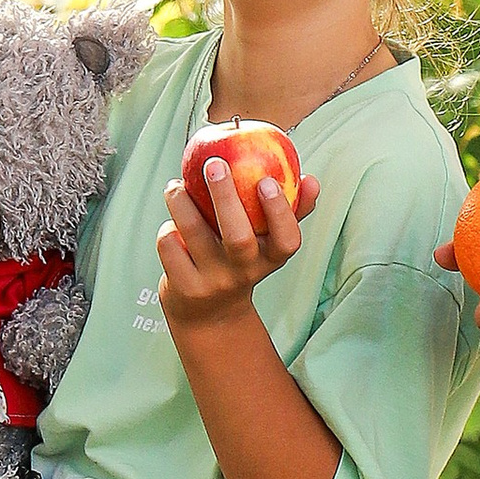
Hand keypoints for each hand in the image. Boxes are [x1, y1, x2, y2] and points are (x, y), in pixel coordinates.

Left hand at [158, 152, 318, 330]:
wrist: (208, 315)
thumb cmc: (242, 262)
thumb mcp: (269, 246)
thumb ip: (290, 213)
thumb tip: (311, 180)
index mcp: (270, 259)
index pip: (287, 241)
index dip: (280, 212)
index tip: (267, 181)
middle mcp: (244, 273)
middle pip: (238, 237)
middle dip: (225, 196)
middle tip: (215, 163)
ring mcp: (213, 281)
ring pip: (193, 232)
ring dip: (181, 201)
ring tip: (177, 186)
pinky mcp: (183, 286)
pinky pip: (170, 243)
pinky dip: (169, 226)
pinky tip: (173, 223)